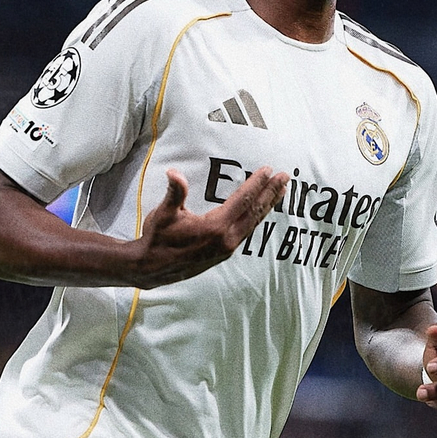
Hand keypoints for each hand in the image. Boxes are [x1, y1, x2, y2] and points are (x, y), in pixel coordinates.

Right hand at [131, 166, 287, 287]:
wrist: (151, 268)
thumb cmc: (157, 238)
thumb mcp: (164, 213)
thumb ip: (175, 192)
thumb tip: (174, 173)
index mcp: (215, 227)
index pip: (242, 201)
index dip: (256, 184)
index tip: (268, 169)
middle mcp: (226, 240)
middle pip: (254, 211)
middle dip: (270, 193)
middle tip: (285, 176)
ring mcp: (227, 248)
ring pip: (253, 223)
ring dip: (267, 205)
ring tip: (281, 191)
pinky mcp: (224, 253)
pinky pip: (247, 231)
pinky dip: (257, 218)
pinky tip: (261, 211)